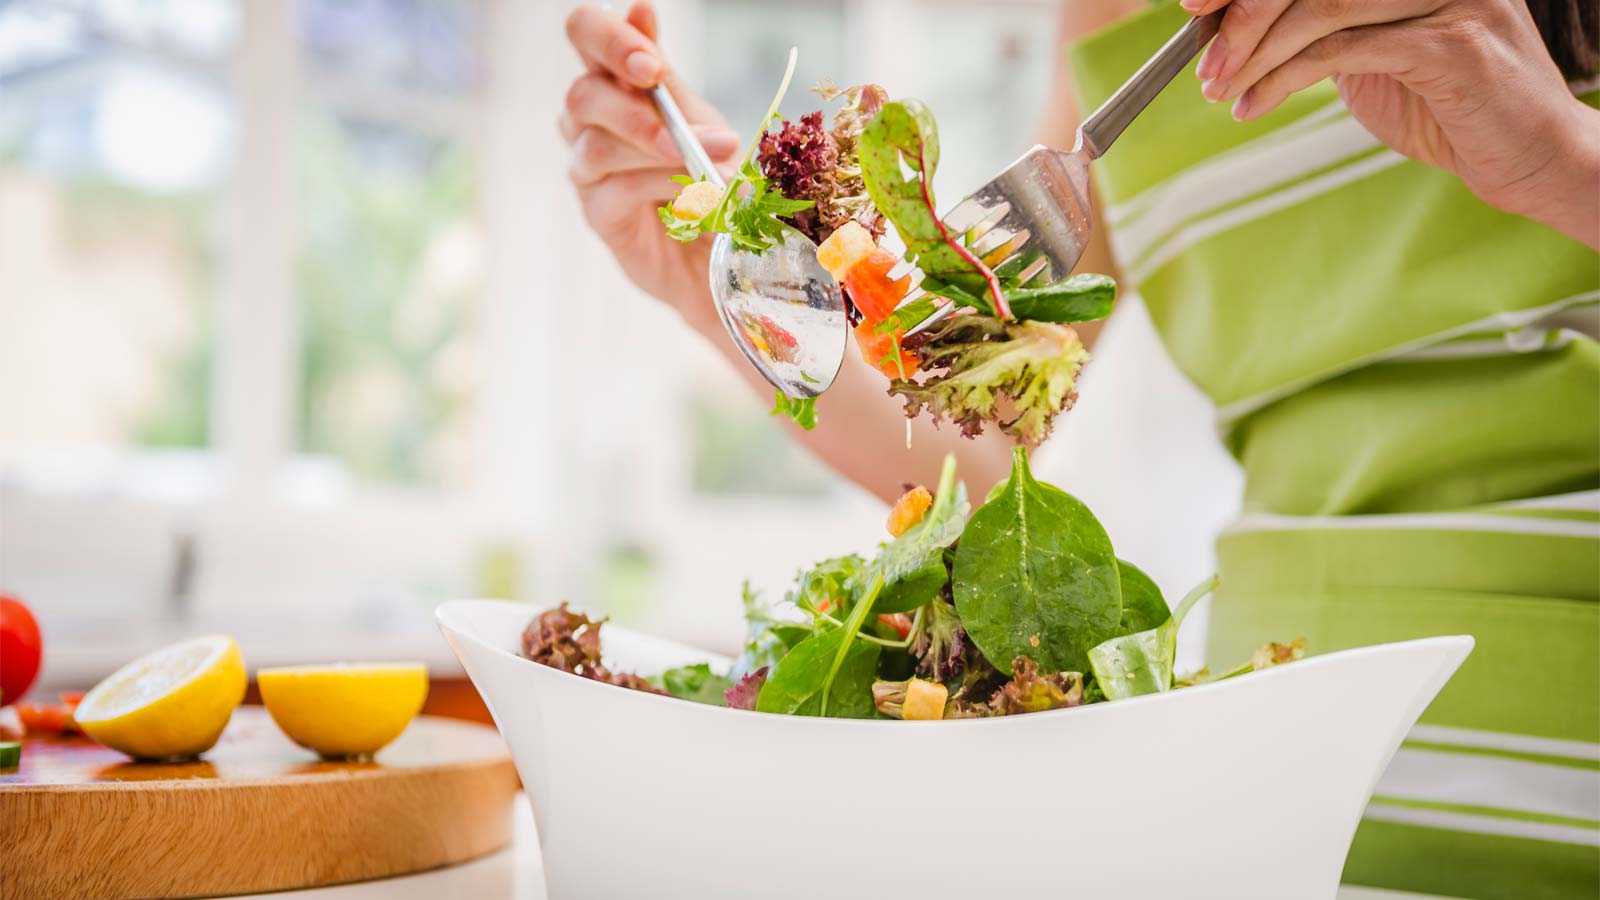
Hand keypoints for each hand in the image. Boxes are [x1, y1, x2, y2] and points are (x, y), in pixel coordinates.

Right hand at [561, 2, 742, 326]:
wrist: (720, 252)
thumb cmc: (706, 179)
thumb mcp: (699, 121)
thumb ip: (667, 77)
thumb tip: (639, 8)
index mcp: (614, 83)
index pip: (584, 36)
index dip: (609, 39)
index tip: (651, 63)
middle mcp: (589, 122)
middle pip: (580, 92)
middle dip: (632, 104)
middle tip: (676, 118)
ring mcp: (588, 170)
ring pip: (595, 145)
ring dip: (657, 148)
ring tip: (708, 161)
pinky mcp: (598, 214)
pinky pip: (614, 189)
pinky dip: (658, 185)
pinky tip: (692, 193)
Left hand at [1184, 0, 1599, 246]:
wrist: (1527, 158)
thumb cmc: (1446, 109)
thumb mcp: (1369, 60)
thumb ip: (1318, 34)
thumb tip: (1231, 29)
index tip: (1196, 5)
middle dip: (1244, 15)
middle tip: (1204, 60)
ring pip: (1323, 8)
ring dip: (1257, 53)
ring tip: (1221, 90)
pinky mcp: (1452, 45)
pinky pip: (1345, 51)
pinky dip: (1285, 81)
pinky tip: (1253, 107)